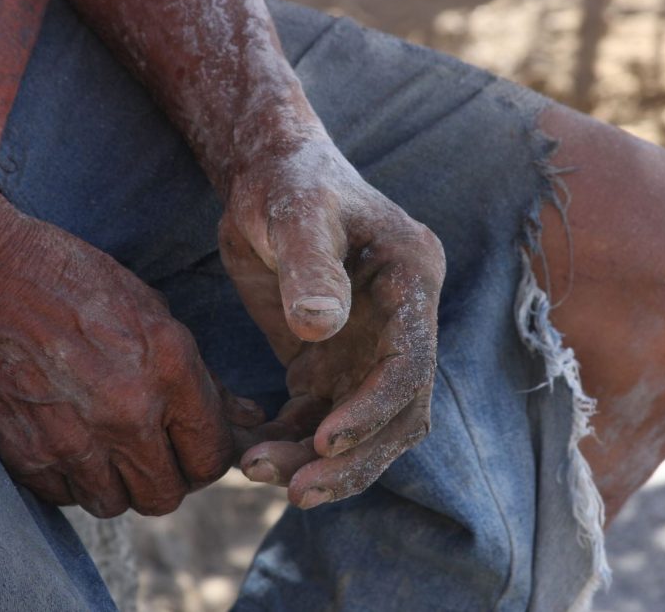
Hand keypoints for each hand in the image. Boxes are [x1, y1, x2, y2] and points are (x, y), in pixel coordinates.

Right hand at [0, 214, 262, 517]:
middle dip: (166, 478)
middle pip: (167, 494)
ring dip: (117, 483)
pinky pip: (66, 498)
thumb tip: (250, 418)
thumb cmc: (75, 282)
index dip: (208, 458)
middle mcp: (129, 412)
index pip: (212, 455)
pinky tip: (68, 439)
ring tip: (107, 444)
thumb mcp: (154, 314)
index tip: (195, 450)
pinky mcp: (28, 455)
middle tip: (154, 454)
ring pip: (116, 504)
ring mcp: (76, 439)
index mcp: (171, 369)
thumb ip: (205, 379)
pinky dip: (71, 479)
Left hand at [219, 139, 445, 508]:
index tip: (325, 440)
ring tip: (255, 471)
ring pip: (359, 426)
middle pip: (397, 411)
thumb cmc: (287, 181)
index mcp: (412, 279)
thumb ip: (310, 267)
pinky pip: (318, 417)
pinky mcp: (332, 360)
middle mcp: (402, 321)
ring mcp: (369, 346)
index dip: (374, 409)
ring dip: (316, 459)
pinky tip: (252, 450)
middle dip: (352, 458)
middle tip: (296, 491)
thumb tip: (320, 329)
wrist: (268, 175)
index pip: (411, 363)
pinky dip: (291, 442)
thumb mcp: (296, 212)